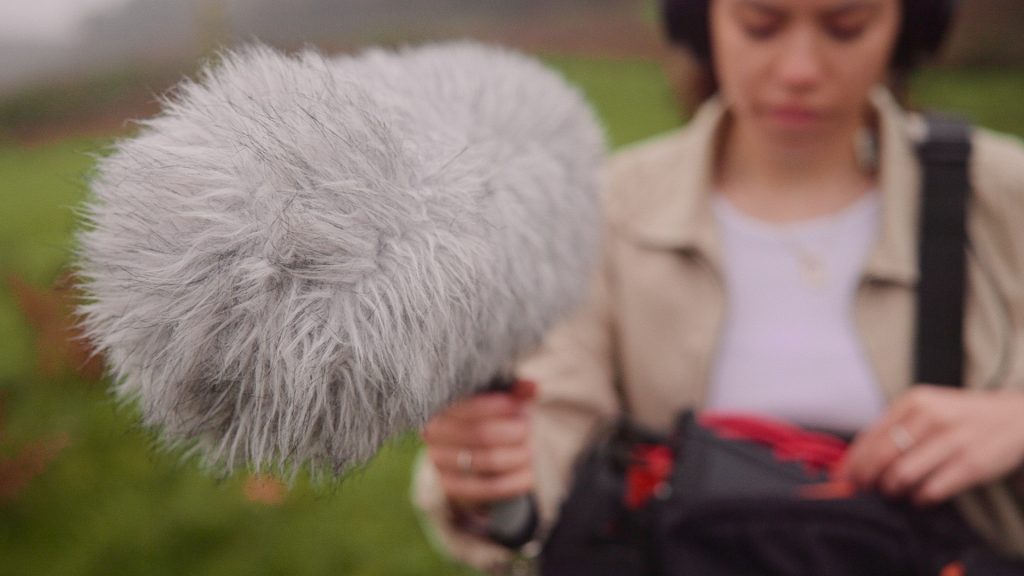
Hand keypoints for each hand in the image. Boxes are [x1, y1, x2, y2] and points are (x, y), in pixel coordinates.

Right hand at [422, 380, 536, 508]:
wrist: (470, 455)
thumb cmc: (488, 418)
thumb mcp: (498, 399)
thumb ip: (514, 391)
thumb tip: (533, 387)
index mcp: (441, 405)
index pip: (471, 406)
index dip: (500, 407)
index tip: (520, 408)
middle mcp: (434, 433)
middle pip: (482, 434)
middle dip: (512, 432)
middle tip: (527, 430)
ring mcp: (439, 461)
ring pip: (488, 461)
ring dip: (517, 456)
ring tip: (529, 450)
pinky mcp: (450, 487)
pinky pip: (488, 488)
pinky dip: (514, 482)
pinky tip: (528, 475)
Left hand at [837, 386, 1023, 505]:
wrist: (1015, 417)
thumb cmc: (959, 417)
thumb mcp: (925, 409)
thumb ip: (892, 429)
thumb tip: (854, 461)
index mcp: (912, 401)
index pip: (869, 436)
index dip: (852, 463)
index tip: (841, 479)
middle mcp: (930, 417)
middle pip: (881, 458)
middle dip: (867, 480)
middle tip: (866, 490)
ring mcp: (952, 440)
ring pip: (902, 475)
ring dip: (892, 490)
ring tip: (895, 492)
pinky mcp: (971, 464)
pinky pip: (931, 490)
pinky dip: (919, 499)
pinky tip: (920, 497)